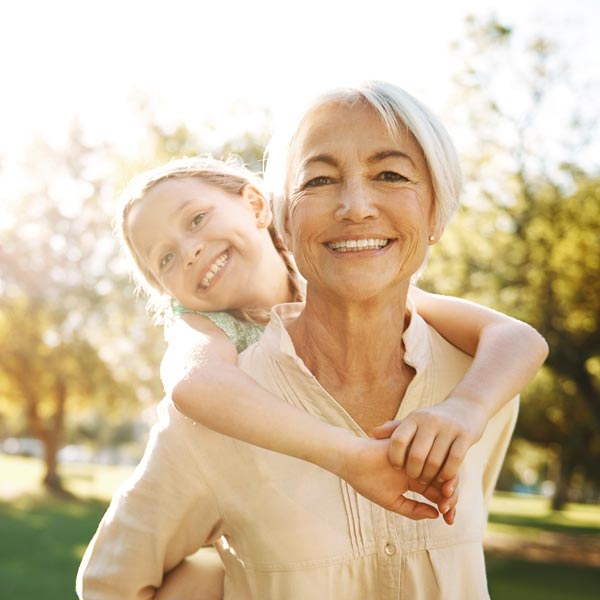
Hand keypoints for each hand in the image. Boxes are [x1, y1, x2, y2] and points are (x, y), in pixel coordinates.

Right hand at [339, 437, 457, 523]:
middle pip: (442, 482)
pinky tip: (442, 483)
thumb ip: (413, 509)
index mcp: (414, 480)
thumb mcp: (392, 501)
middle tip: (450, 511)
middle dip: (449, 497)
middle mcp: (419, 467)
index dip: (445, 506)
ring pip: (440, 470)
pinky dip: (439, 470)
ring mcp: (417, 456)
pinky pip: (432, 457)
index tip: (450, 520)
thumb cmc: (368, 481)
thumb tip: (436, 515)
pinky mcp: (415, 446)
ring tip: (447, 498)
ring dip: (447, 484)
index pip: (435, 493)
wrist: (352, 460)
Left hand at [371, 396, 487, 484]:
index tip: (396, 467)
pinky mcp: (465, 436)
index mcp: (414, 418)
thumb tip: (372, 433)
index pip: (398, 440)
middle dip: (414, 472)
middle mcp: (430, 421)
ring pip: (435, 460)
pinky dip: (447, 474)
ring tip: (428, 481)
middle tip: (415, 480)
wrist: (466, 407)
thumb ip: (394, 429)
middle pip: (417, 455)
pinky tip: (444, 479)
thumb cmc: (433, 420)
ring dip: (431, 476)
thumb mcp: (414, 421)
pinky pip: (454, 461)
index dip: (395, 457)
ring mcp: (449, 428)